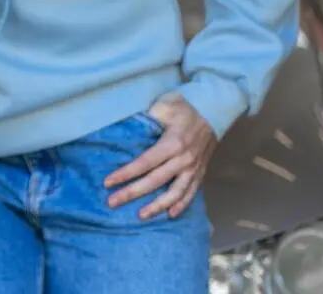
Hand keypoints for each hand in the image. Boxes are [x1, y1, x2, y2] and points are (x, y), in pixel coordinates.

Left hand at [104, 94, 216, 219]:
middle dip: (133, 193)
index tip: (108, 182)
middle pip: (155, 181)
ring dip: (157, 206)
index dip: (126, 173)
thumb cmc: (185, 107)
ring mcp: (193, 168)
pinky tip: (171, 215)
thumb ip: (147, 117)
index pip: (144, 163)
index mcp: (172, 143)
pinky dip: (182, 205)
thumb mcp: (164, 106)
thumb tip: (127, 125)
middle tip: (112, 202)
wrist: (214, 110)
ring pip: (175, 193)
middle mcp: (183, 159)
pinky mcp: (200, 172)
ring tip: (140, 216)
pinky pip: (192, 192)